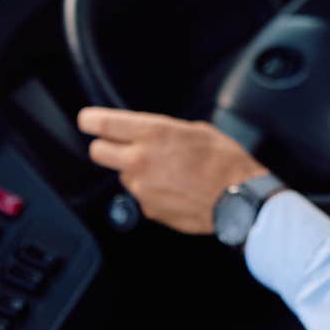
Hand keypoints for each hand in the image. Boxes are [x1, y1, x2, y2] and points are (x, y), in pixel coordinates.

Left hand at [78, 107, 267, 234]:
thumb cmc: (225, 162)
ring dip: (137, 172)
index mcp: (152, 134)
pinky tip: (176, 188)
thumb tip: (153, 133)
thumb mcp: (197, 130)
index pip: (101, 123)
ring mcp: (141, 188)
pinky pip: (141, 196)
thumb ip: (165, 131)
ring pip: (123, 175)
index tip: (90, 121)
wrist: (239, 199)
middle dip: (107, 147)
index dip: (91, 120)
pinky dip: (153, 192)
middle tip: (123, 146)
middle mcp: (140, 160)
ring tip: (167, 171)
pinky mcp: (148, 209)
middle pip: (98, 152)